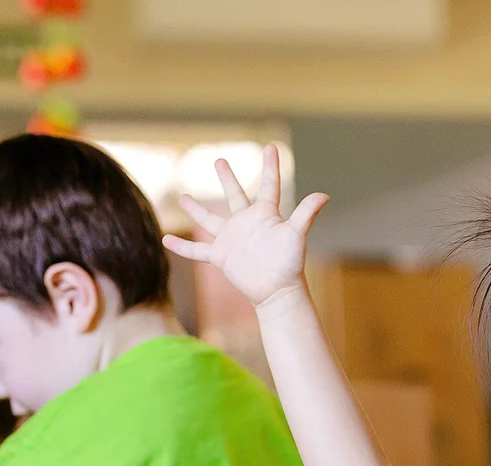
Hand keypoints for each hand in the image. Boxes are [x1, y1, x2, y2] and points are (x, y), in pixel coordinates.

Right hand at [162, 144, 328, 307]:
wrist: (276, 291)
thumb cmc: (289, 264)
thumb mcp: (296, 235)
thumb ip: (305, 214)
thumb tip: (324, 195)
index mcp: (266, 215)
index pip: (269, 185)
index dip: (270, 167)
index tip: (270, 147)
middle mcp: (246, 223)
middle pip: (235, 195)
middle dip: (227, 178)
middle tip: (220, 160)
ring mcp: (231, 239)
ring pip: (209, 220)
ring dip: (196, 209)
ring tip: (183, 196)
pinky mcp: (221, 256)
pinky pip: (197, 250)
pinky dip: (182, 246)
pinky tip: (166, 239)